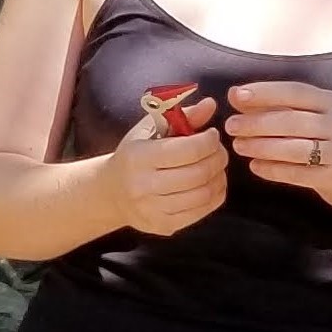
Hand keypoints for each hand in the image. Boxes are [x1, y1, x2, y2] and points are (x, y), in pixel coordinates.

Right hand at [106, 98, 226, 236]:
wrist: (112, 193)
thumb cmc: (135, 155)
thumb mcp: (152, 129)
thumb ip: (183, 116)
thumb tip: (211, 104)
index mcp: (139, 157)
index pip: (188, 150)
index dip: (209, 141)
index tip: (212, 135)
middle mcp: (143, 186)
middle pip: (198, 173)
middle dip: (218, 158)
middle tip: (219, 151)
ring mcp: (153, 210)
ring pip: (203, 194)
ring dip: (219, 177)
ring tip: (216, 167)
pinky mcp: (164, 226)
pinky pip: (201, 212)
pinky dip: (215, 195)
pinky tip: (212, 184)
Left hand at [225, 82, 331, 212]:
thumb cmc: (331, 141)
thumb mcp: (314, 117)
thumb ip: (278, 106)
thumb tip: (237, 96)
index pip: (294, 92)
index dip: (264, 92)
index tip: (236, 96)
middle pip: (291, 120)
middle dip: (257, 122)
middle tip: (231, 126)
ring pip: (293, 148)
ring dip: (261, 146)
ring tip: (238, 146)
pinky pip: (298, 174)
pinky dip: (273, 170)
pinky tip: (255, 167)